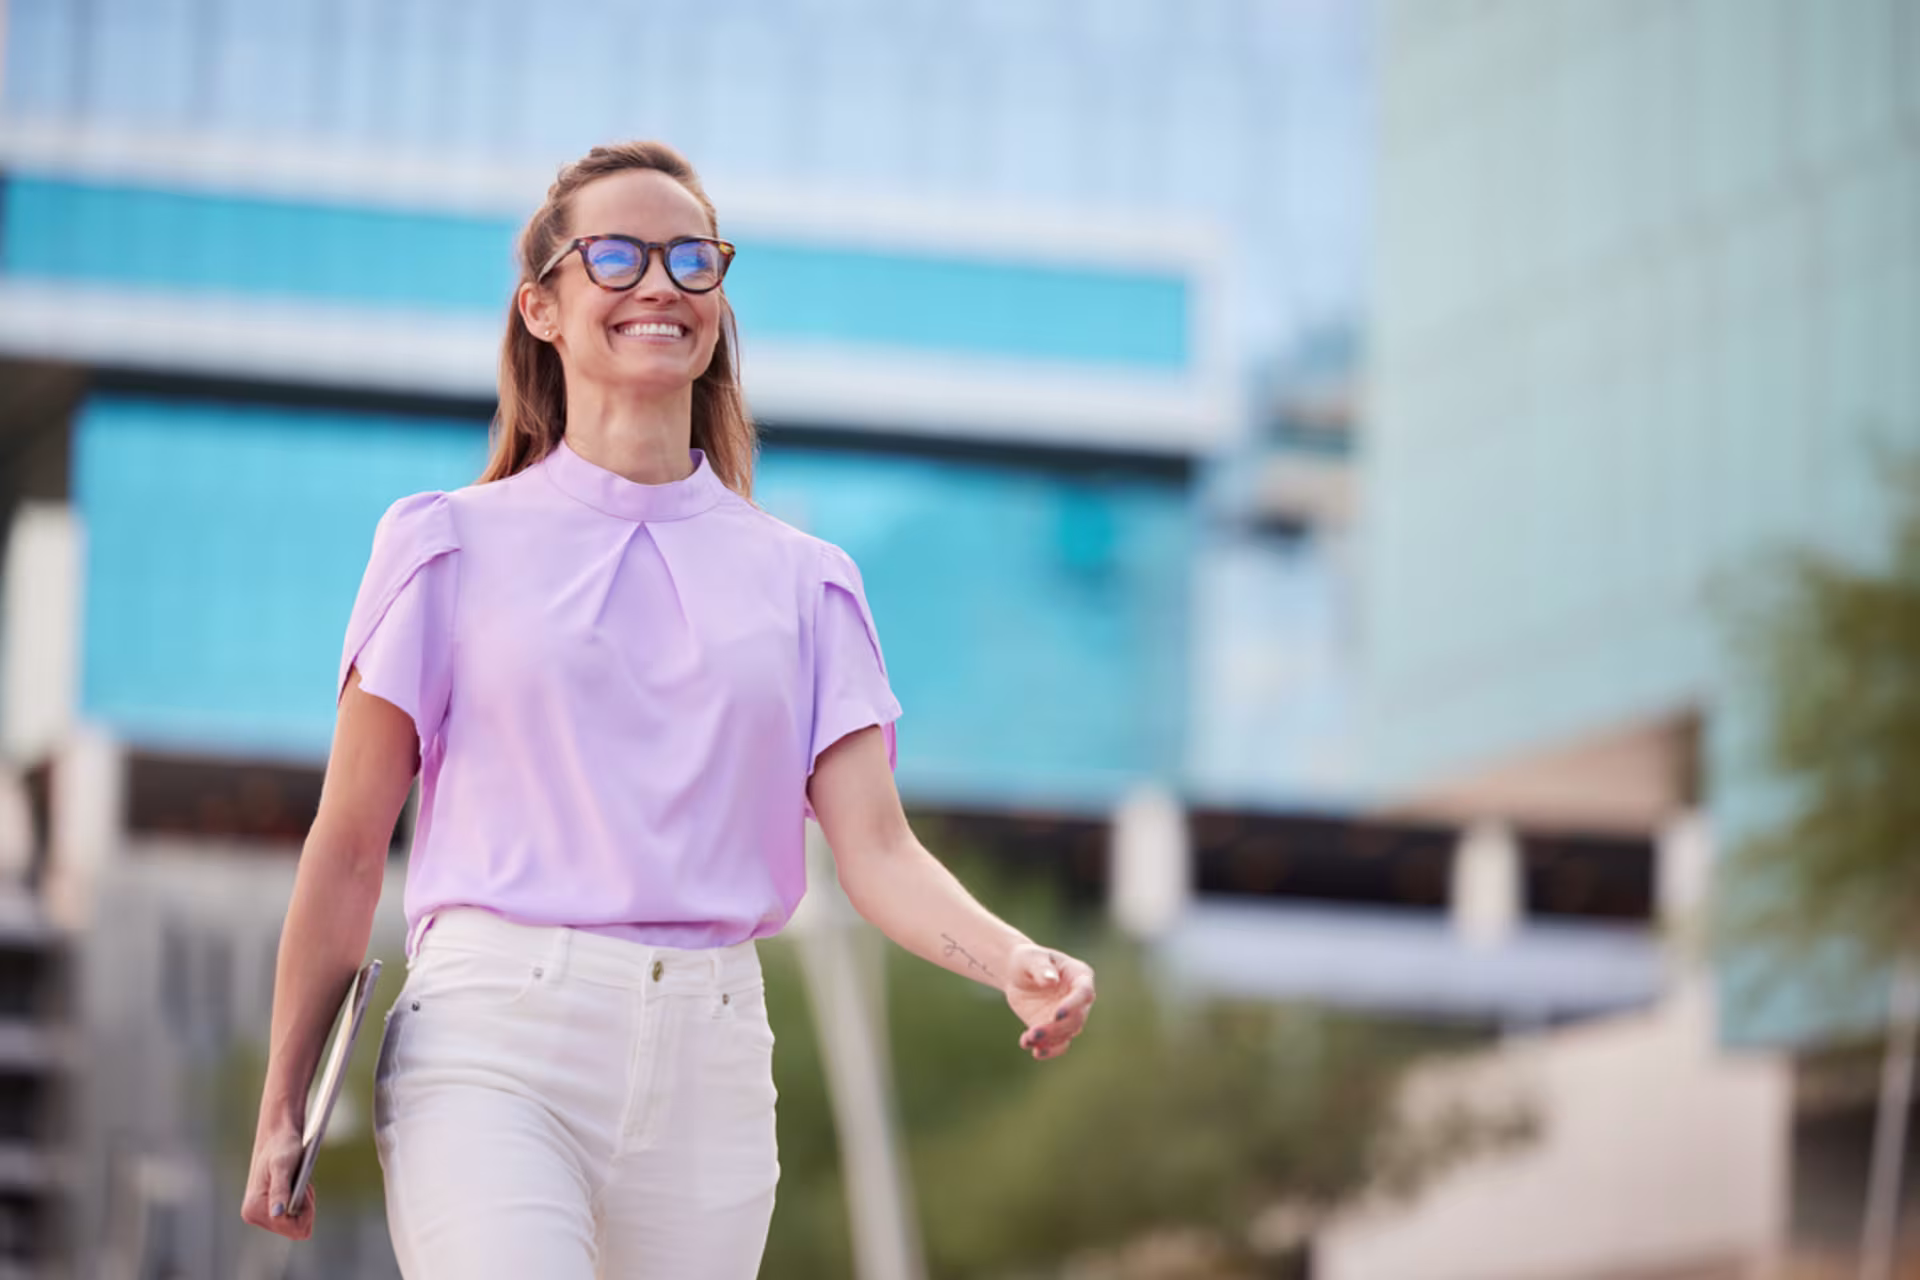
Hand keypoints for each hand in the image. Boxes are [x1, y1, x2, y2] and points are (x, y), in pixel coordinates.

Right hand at [240, 1116, 316, 1239]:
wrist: (278, 1136)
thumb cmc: (282, 1147)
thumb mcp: (283, 1166)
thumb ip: (280, 1190)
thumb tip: (277, 1213)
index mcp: (254, 1209)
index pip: (289, 1228)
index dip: (305, 1211)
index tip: (306, 1189)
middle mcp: (253, 1215)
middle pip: (293, 1230)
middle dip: (304, 1210)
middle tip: (303, 1186)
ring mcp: (260, 1214)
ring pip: (294, 1225)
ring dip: (303, 1206)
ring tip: (299, 1184)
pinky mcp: (268, 1210)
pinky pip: (292, 1218)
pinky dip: (300, 1204)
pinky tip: (297, 1187)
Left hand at [1004, 943, 1095, 1060]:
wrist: (1016, 974)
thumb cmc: (1027, 960)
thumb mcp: (1031, 958)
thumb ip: (1041, 968)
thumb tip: (1051, 980)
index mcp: (1080, 976)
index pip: (1084, 993)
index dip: (1073, 1005)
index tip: (1057, 1014)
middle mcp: (1079, 999)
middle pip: (1076, 1019)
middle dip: (1056, 1029)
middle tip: (1034, 1032)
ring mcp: (1068, 1015)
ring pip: (1066, 1034)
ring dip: (1049, 1041)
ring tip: (1027, 1039)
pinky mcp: (1055, 1028)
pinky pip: (1057, 1043)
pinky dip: (1047, 1049)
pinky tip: (1034, 1050)